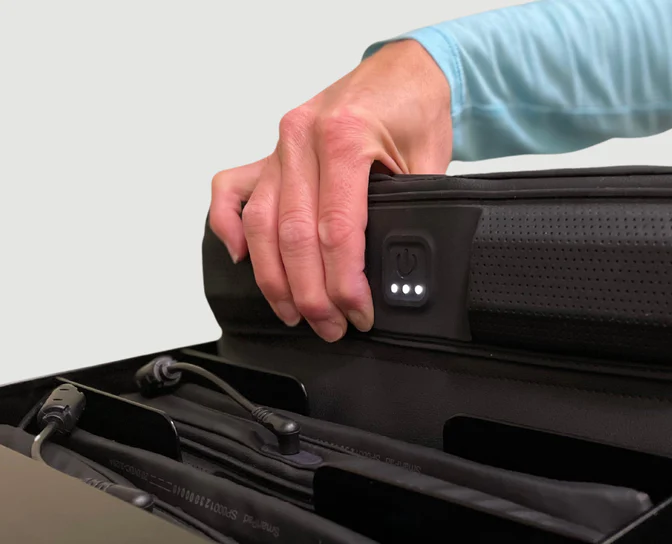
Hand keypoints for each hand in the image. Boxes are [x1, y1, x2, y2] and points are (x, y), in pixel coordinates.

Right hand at [209, 40, 451, 341]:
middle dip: (310, 295)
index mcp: (344, 137)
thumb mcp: (428, 162)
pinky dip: (226, 226)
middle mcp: (301, 139)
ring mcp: (279, 146)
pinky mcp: (269, 153)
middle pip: (293, 235)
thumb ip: (407, 214)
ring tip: (293, 314)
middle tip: (329, 327)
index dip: (345, 283)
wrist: (404, 70)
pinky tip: (241, 258)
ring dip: (273, 279)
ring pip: (260, 224)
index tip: (357, 313)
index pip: (336, 230)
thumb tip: (397, 275)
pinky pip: (231, 190)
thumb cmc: (414, 109)